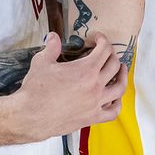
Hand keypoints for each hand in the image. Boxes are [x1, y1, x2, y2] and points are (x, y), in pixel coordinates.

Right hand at [9, 33, 125, 139]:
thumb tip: (54, 37)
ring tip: (121, 70)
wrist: (31, 116)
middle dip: (111, 54)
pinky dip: (117, 104)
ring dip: (122, 76)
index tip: (95, 38)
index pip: (104, 49)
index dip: (102, 39)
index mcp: (86, 69)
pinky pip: (113, 112)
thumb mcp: (42, 62)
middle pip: (114, 65)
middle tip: (104, 52)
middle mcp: (95, 85)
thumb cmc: (36, 90)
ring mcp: (96, 103)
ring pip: (120, 87)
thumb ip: (51, 47)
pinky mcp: (92, 117)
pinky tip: (115, 99)